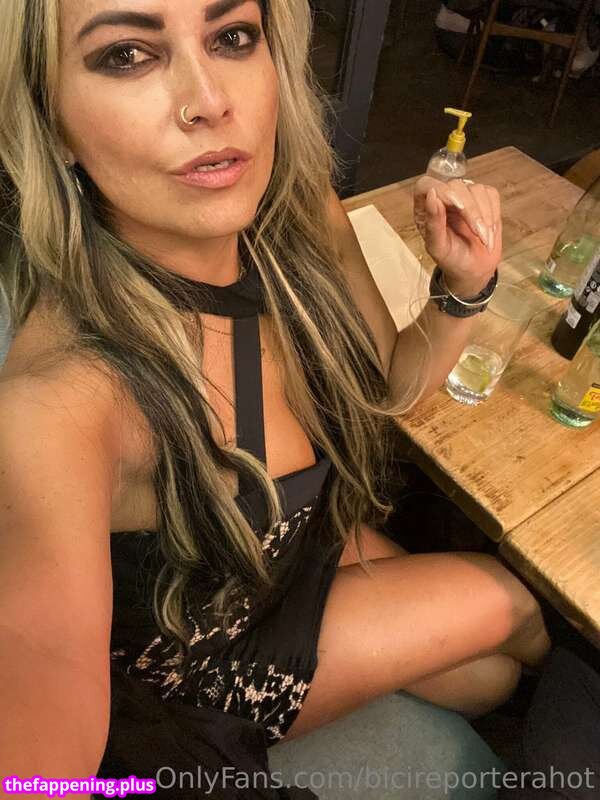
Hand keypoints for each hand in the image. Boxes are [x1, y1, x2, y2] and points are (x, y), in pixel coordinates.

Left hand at [413, 175, 502, 296]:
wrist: (473, 268)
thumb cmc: (452, 259)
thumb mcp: (438, 247)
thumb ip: (433, 223)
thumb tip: (432, 196)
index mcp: (424, 208)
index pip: (427, 185)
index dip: (443, 192)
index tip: (460, 208)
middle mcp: (442, 198)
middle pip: (456, 186)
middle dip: (471, 211)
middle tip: (479, 234)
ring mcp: (464, 196)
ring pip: (477, 190)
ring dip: (485, 216)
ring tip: (484, 238)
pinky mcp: (482, 198)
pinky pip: (491, 195)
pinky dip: (493, 213)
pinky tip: (489, 230)